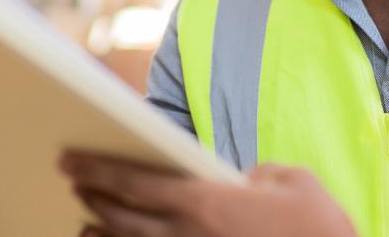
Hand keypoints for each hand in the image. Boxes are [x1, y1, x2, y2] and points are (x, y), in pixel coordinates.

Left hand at [61, 152, 358, 236]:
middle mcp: (189, 236)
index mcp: (206, 201)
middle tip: (73, 181)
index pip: (136, 182)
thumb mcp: (292, 179)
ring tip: (85, 219)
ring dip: (101, 233)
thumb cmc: (318, 227)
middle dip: (92, 196)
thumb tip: (240, 179)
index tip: (70, 160)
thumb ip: (257, 173)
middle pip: (121, 217)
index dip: (98, 169)